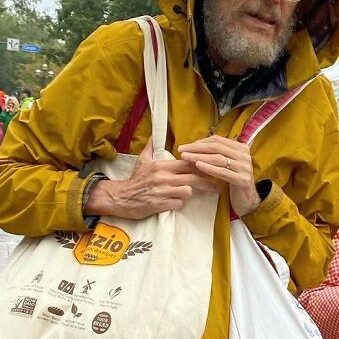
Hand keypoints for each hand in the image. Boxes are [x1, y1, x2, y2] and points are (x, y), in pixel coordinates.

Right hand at [84, 138, 217, 219]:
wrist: (121, 198)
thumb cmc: (135, 180)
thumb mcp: (142, 160)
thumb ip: (151, 147)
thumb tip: (156, 134)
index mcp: (162, 166)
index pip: (187, 163)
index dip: (201, 166)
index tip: (211, 169)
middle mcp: (163, 178)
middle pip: (192, 178)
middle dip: (206, 183)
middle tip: (216, 187)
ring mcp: (162, 191)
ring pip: (187, 191)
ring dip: (189, 194)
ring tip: (184, 194)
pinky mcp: (159, 205)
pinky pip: (178, 204)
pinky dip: (178, 204)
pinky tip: (174, 202)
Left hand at [179, 135, 259, 216]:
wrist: (247, 200)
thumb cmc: (233, 181)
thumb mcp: (227, 164)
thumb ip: (218, 154)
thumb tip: (195, 146)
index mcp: (241, 148)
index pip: (217, 140)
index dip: (200, 142)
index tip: (186, 146)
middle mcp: (244, 155)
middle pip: (216, 147)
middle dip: (197, 148)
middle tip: (181, 150)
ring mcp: (245, 168)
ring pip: (218, 158)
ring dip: (199, 157)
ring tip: (186, 157)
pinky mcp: (242, 180)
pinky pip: (222, 172)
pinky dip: (209, 168)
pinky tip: (198, 166)